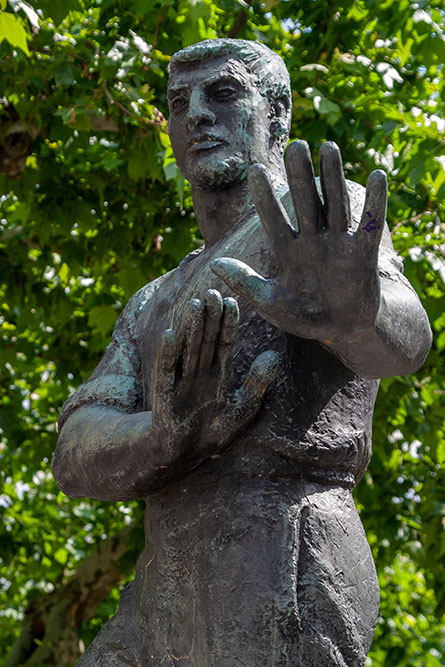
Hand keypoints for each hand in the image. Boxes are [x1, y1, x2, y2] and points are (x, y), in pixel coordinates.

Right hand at [151, 289, 280, 467]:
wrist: (182, 457)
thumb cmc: (211, 433)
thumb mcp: (242, 408)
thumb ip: (258, 383)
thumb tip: (275, 355)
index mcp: (217, 375)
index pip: (224, 343)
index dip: (228, 323)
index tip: (233, 301)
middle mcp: (199, 374)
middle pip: (206, 340)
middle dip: (209, 317)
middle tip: (213, 291)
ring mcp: (181, 383)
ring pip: (187, 349)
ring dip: (190, 327)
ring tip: (195, 304)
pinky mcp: (165, 396)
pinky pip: (166, 371)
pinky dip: (168, 353)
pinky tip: (171, 332)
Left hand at [211, 141, 386, 343]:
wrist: (341, 331)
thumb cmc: (302, 318)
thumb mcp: (269, 303)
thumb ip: (245, 282)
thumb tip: (215, 263)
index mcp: (288, 252)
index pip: (274, 219)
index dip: (265, 197)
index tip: (253, 169)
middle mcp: (313, 242)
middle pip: (306, 203)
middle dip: (301, 176)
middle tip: (295, 145)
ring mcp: (339, 245)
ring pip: (335, 205)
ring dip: (333, 178)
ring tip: (329, 146)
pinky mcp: (364, 254)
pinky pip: (370, 225)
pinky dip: (375, 202)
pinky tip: (377, 175)